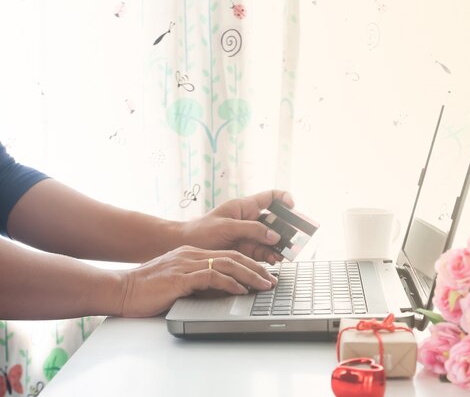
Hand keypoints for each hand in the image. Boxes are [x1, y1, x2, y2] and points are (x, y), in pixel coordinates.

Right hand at [119, 246, 277, 316]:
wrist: (121, 289)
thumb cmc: (147, 289)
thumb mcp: (178, 282)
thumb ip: (198, 282)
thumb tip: (223, 291)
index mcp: (192, 254)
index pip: (228, 255)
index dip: (250, 264)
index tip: (264, 274)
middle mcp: (192, 255)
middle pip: (233, 256)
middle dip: (257, 268)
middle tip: (273, 279)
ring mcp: (186, 264)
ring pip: (227, 264)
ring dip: (250, 275)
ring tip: (264, 285)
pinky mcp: (180, 277)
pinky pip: (211, 277)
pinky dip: (229, 283)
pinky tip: (240, 289)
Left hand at [180, 190, 294, 263]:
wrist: (184, 248)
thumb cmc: (201, 231)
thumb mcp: (227, 227)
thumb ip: (252, 230)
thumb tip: (274, 236)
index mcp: (245, 207)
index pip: (271, 197)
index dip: (284, 199)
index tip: (292, 208)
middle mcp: (250, 220)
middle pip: (275, 222)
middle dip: (286, 229)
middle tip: (295, 239)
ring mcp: (249, 237)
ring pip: (271, 240)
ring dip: (279, 246)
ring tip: (285, 254)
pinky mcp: (246, 251)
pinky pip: (263, 253)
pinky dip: (270, 257)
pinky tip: (274, 261)